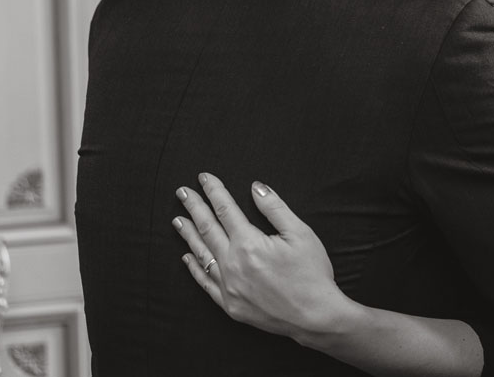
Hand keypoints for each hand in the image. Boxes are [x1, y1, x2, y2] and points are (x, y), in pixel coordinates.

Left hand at [172, 173, 350, 342]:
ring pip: (202, 254)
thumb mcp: (300, 233)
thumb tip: (256, 187)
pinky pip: (205, 283)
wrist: (315, 316)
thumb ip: (274, 208)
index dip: (214, 191)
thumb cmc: (311, 273)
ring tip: (178, 220)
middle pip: (208, 228)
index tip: (204, 178)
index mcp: (248, 243)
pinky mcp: (231, 305)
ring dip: (189, 235)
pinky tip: (188, 257)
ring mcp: (229, 287)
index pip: (225, 209)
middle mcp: (233, 264)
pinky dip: (194, 268)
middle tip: (182, 192)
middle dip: (194, 207)